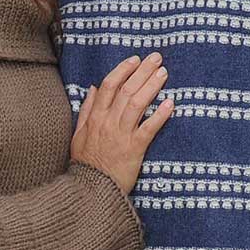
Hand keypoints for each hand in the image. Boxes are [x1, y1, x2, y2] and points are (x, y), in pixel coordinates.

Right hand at [68, 52, 172, 194]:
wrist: (90, 190)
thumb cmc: (86, 162)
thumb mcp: (78, 134)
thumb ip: (86, 110)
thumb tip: (93, 87)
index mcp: (95, 117)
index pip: (109, 86)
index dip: (123, 70)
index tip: (136, 59)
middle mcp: (108, 122)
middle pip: (126, 90)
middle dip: (142, 71)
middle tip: (157, 58)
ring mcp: (121, 135)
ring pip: (137, 104)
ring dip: (151, 86)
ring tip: (164, 74)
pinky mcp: (134, 149)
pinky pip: (148, 129)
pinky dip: (159, 115)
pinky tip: (170, 104)